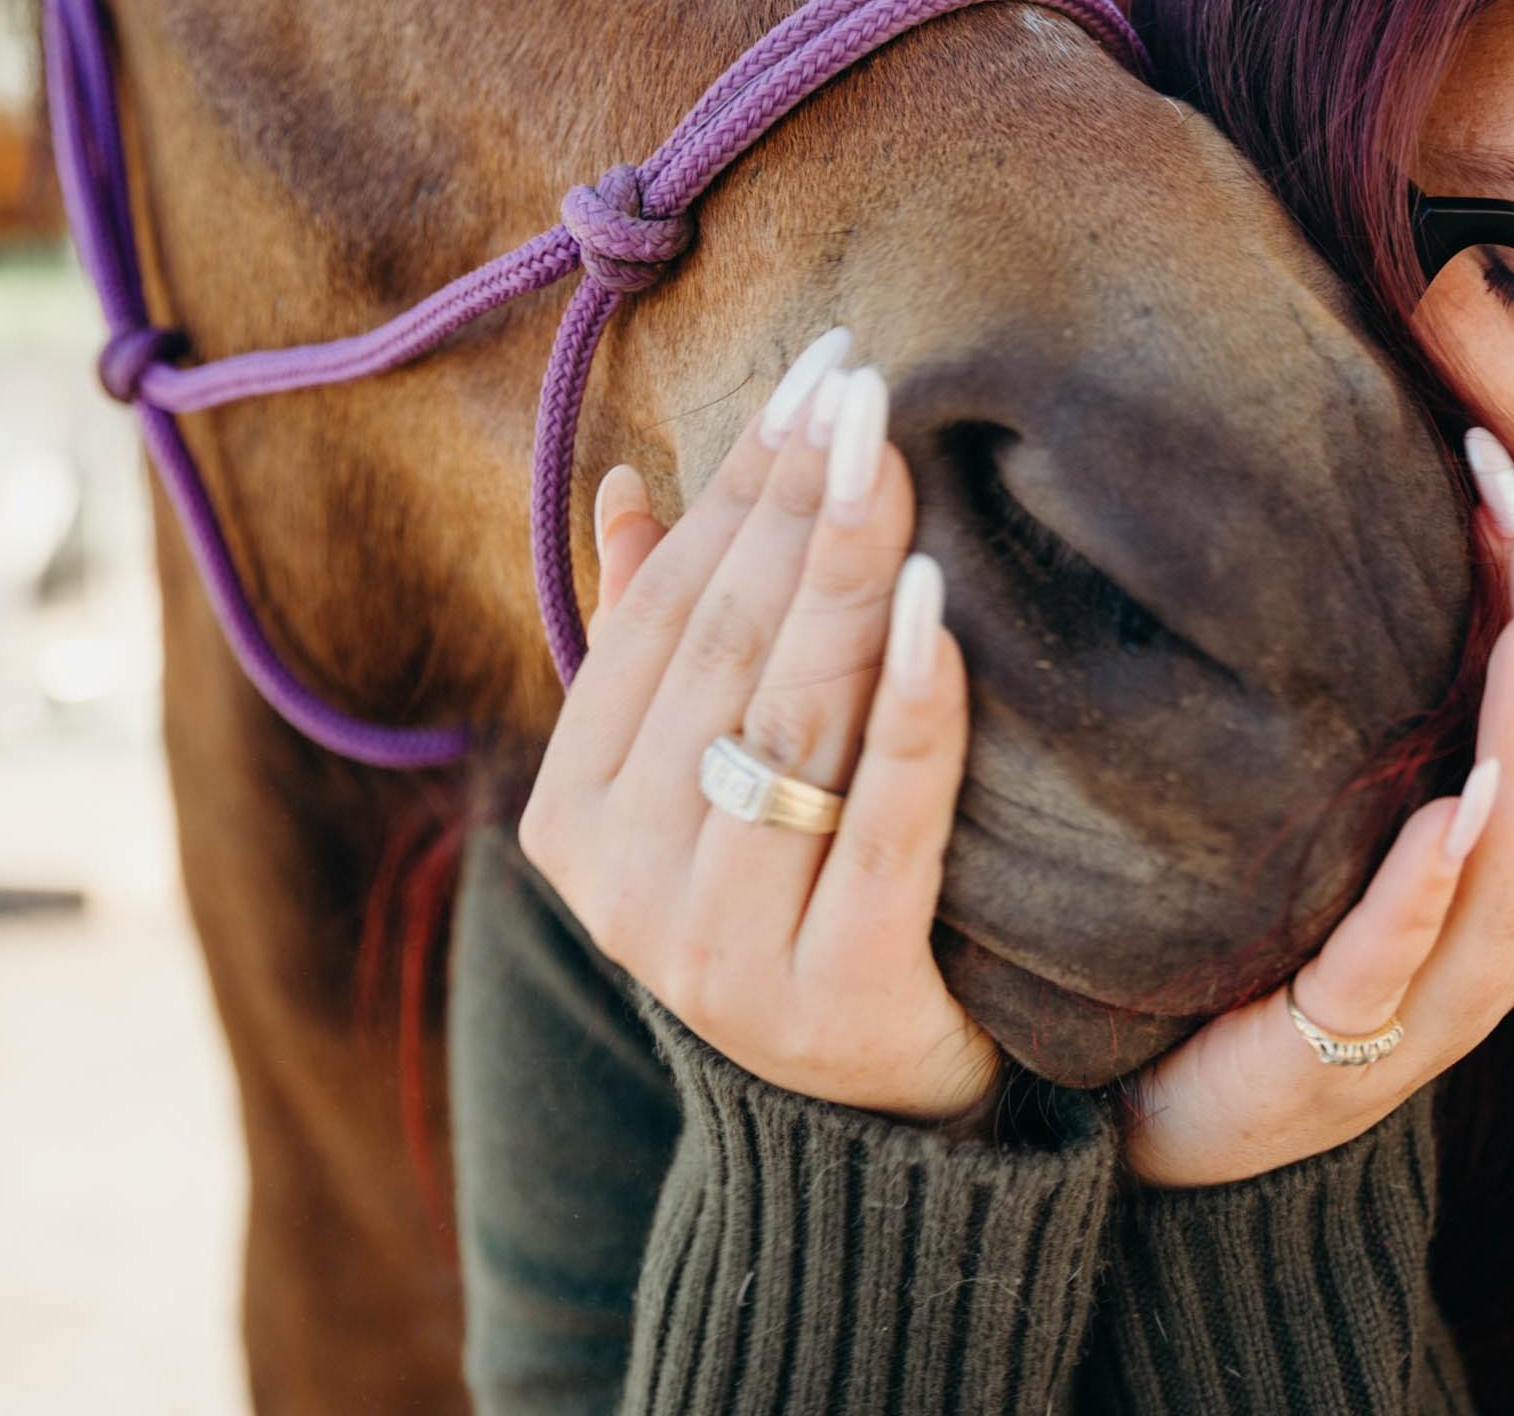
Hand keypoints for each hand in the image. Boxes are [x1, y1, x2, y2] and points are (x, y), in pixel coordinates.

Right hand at [518, 325, 1003, 1127]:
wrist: (858, 1136)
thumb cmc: (779, 909)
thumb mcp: (691, 790)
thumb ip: (652, 646)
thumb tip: (626, 489)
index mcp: (574, 820)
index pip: (658, 619)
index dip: (734, 489)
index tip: (810, 376)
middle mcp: (627, 887)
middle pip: (725, 657)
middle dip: (796, 506)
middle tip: (862, 383)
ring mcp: (723, 953)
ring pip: (793, 727)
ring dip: (843, 578)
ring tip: (891, 456)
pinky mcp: (839, 1001)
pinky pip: (883, 830)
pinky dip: (913, 716)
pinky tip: (939, 610)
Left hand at [1117, 426, 1513, 1187]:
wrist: (1168, 1125)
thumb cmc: (1257, 958)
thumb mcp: (1333, 829)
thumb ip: (1378, 731)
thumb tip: (1367, 558)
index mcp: (1500, 881)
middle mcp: (1491, 942)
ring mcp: (1427, 1007)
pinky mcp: (1338, 1054)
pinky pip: (1402, 962)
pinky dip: (1434, 883)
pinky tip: (1455, 806)